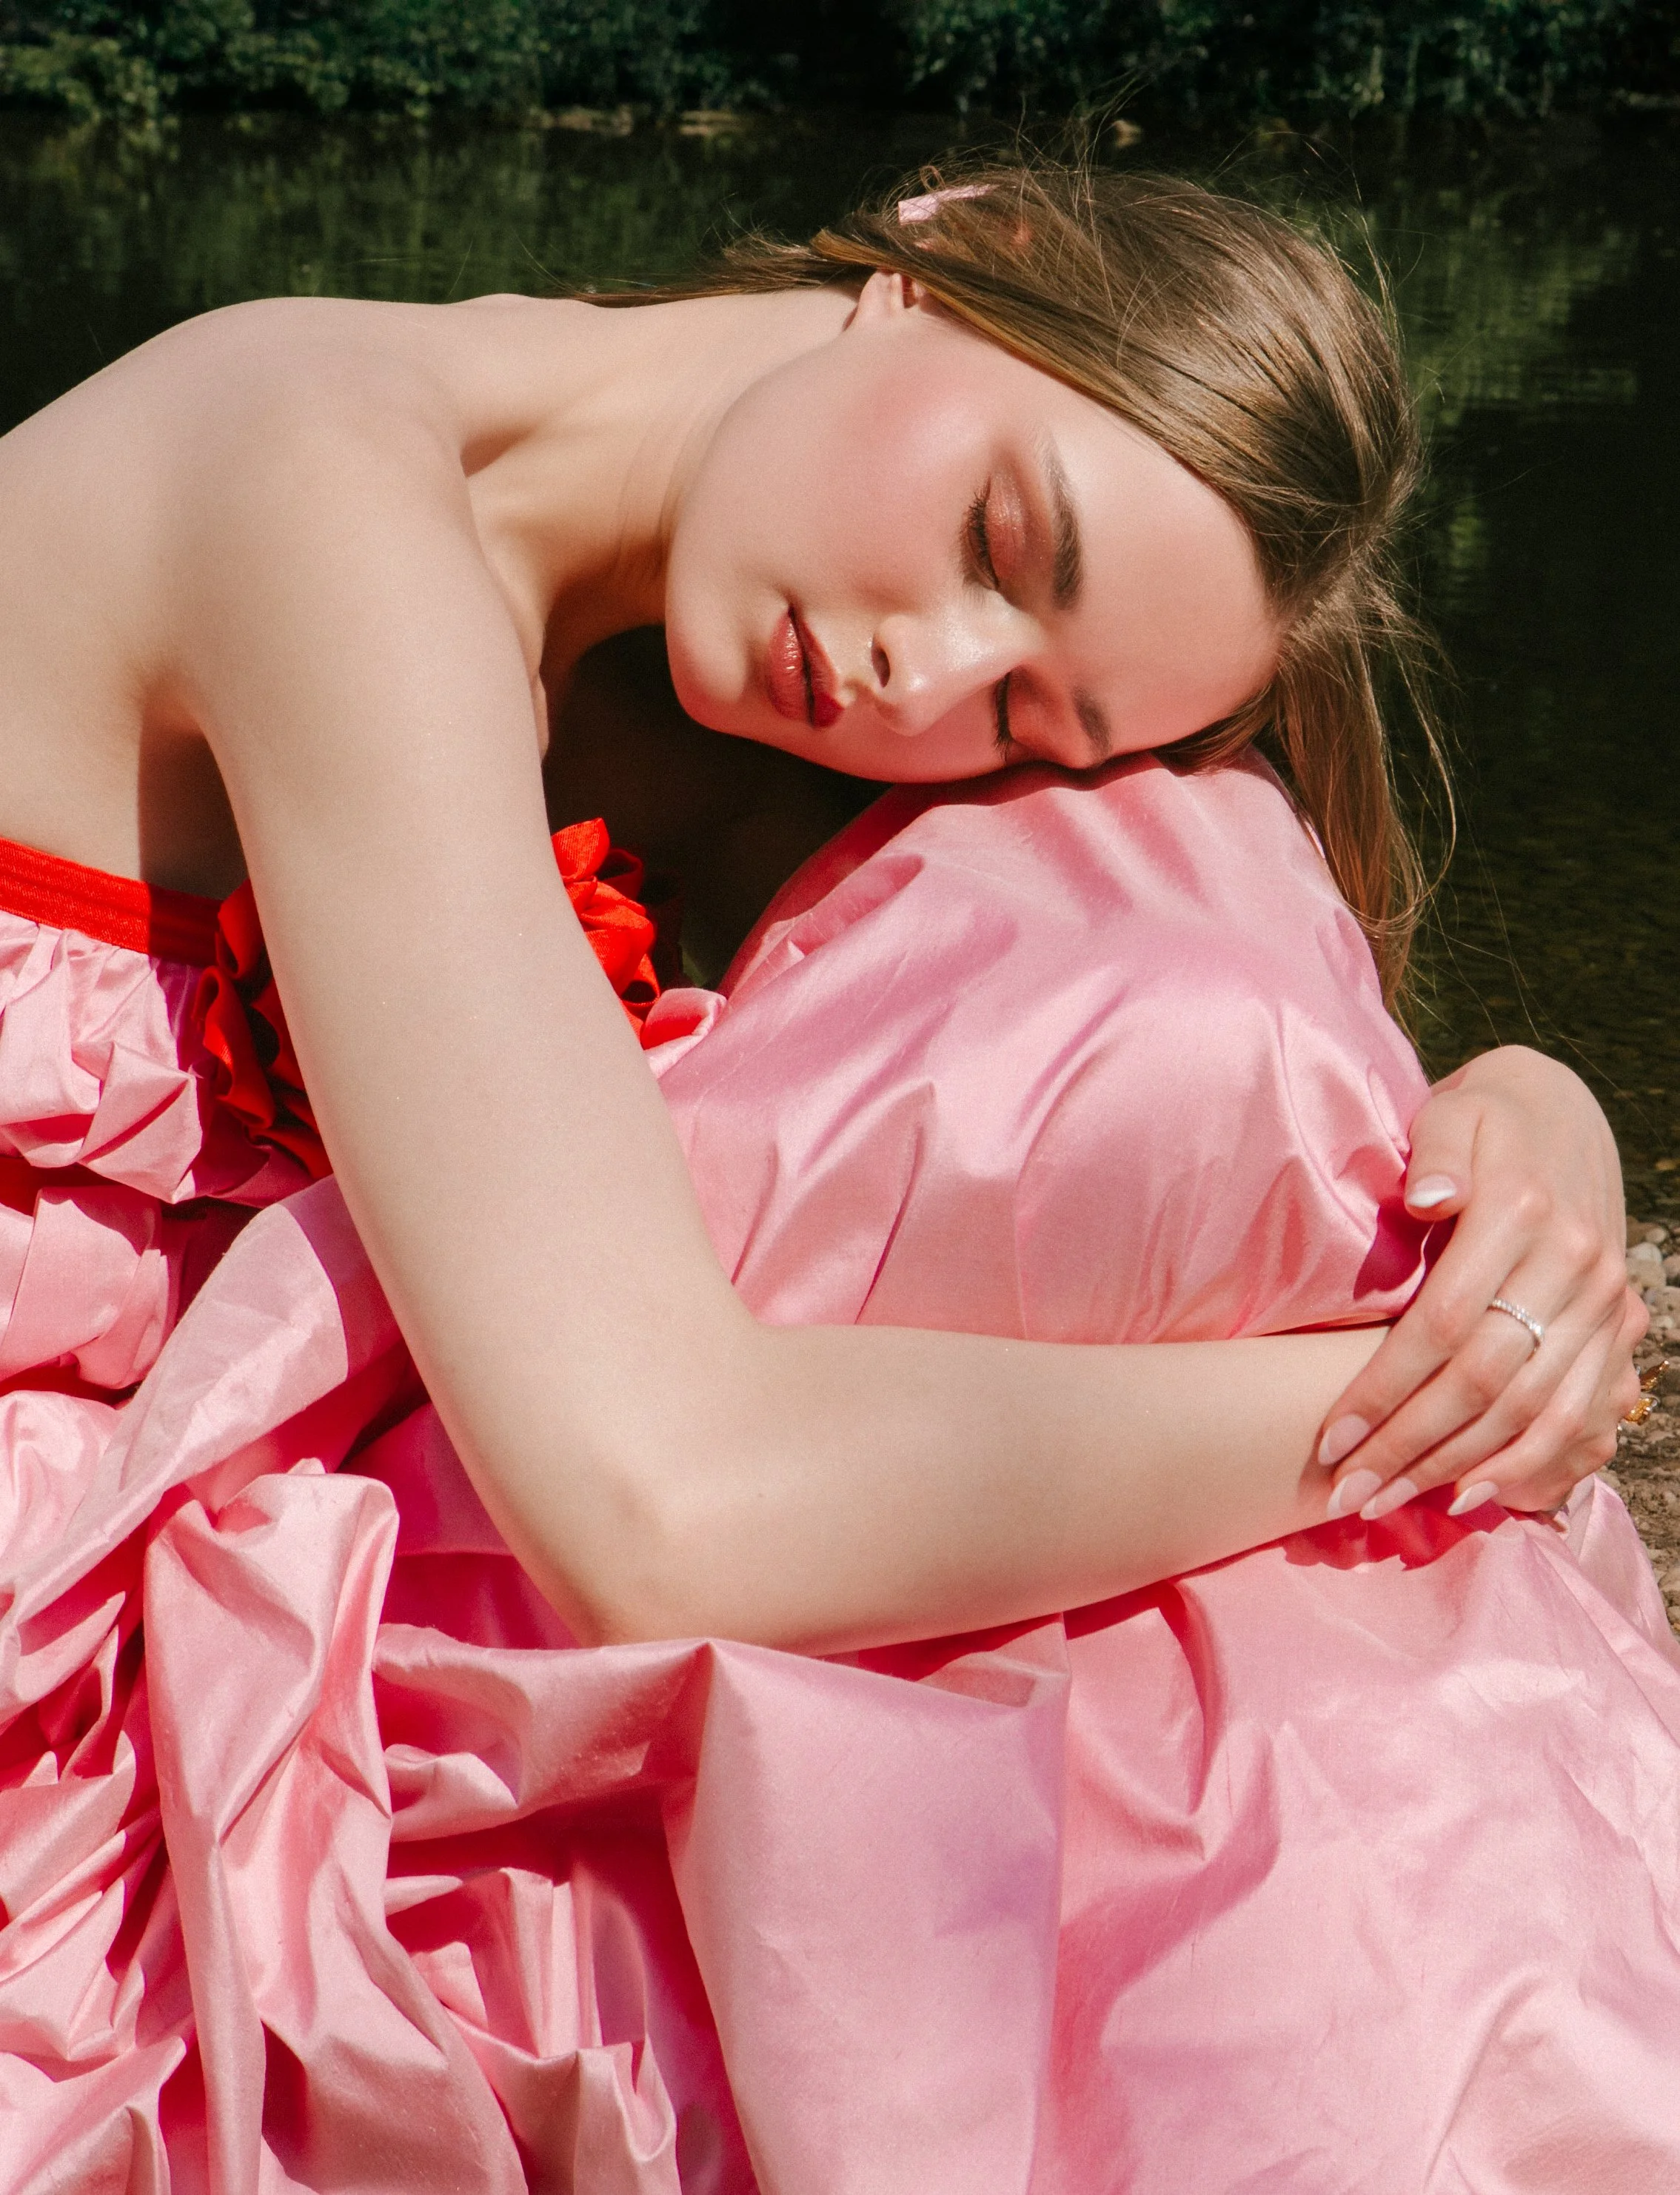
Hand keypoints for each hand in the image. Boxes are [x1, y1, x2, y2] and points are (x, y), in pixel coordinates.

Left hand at [1317, 1046, 1643, 1521]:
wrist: (1563, 1111)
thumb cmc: (1483, 1119)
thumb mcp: (1453, 1114)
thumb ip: (1437, 1154)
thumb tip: (1431, 1199)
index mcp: (1520, 1213)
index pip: (1443, 1324)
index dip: (1383, 1389)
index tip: (1329, 1439)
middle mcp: (1572, 1265)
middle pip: (1483, 1381)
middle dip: (1409, 1447)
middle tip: (1345, 1492)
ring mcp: (1604, 1302)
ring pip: (1533, 1411)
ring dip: (1459, 1468)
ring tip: (1390, 1502)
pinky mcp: (1621, 1325)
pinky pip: (1583, 1415)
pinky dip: (1531, 1464)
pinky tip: (1473, 1494)